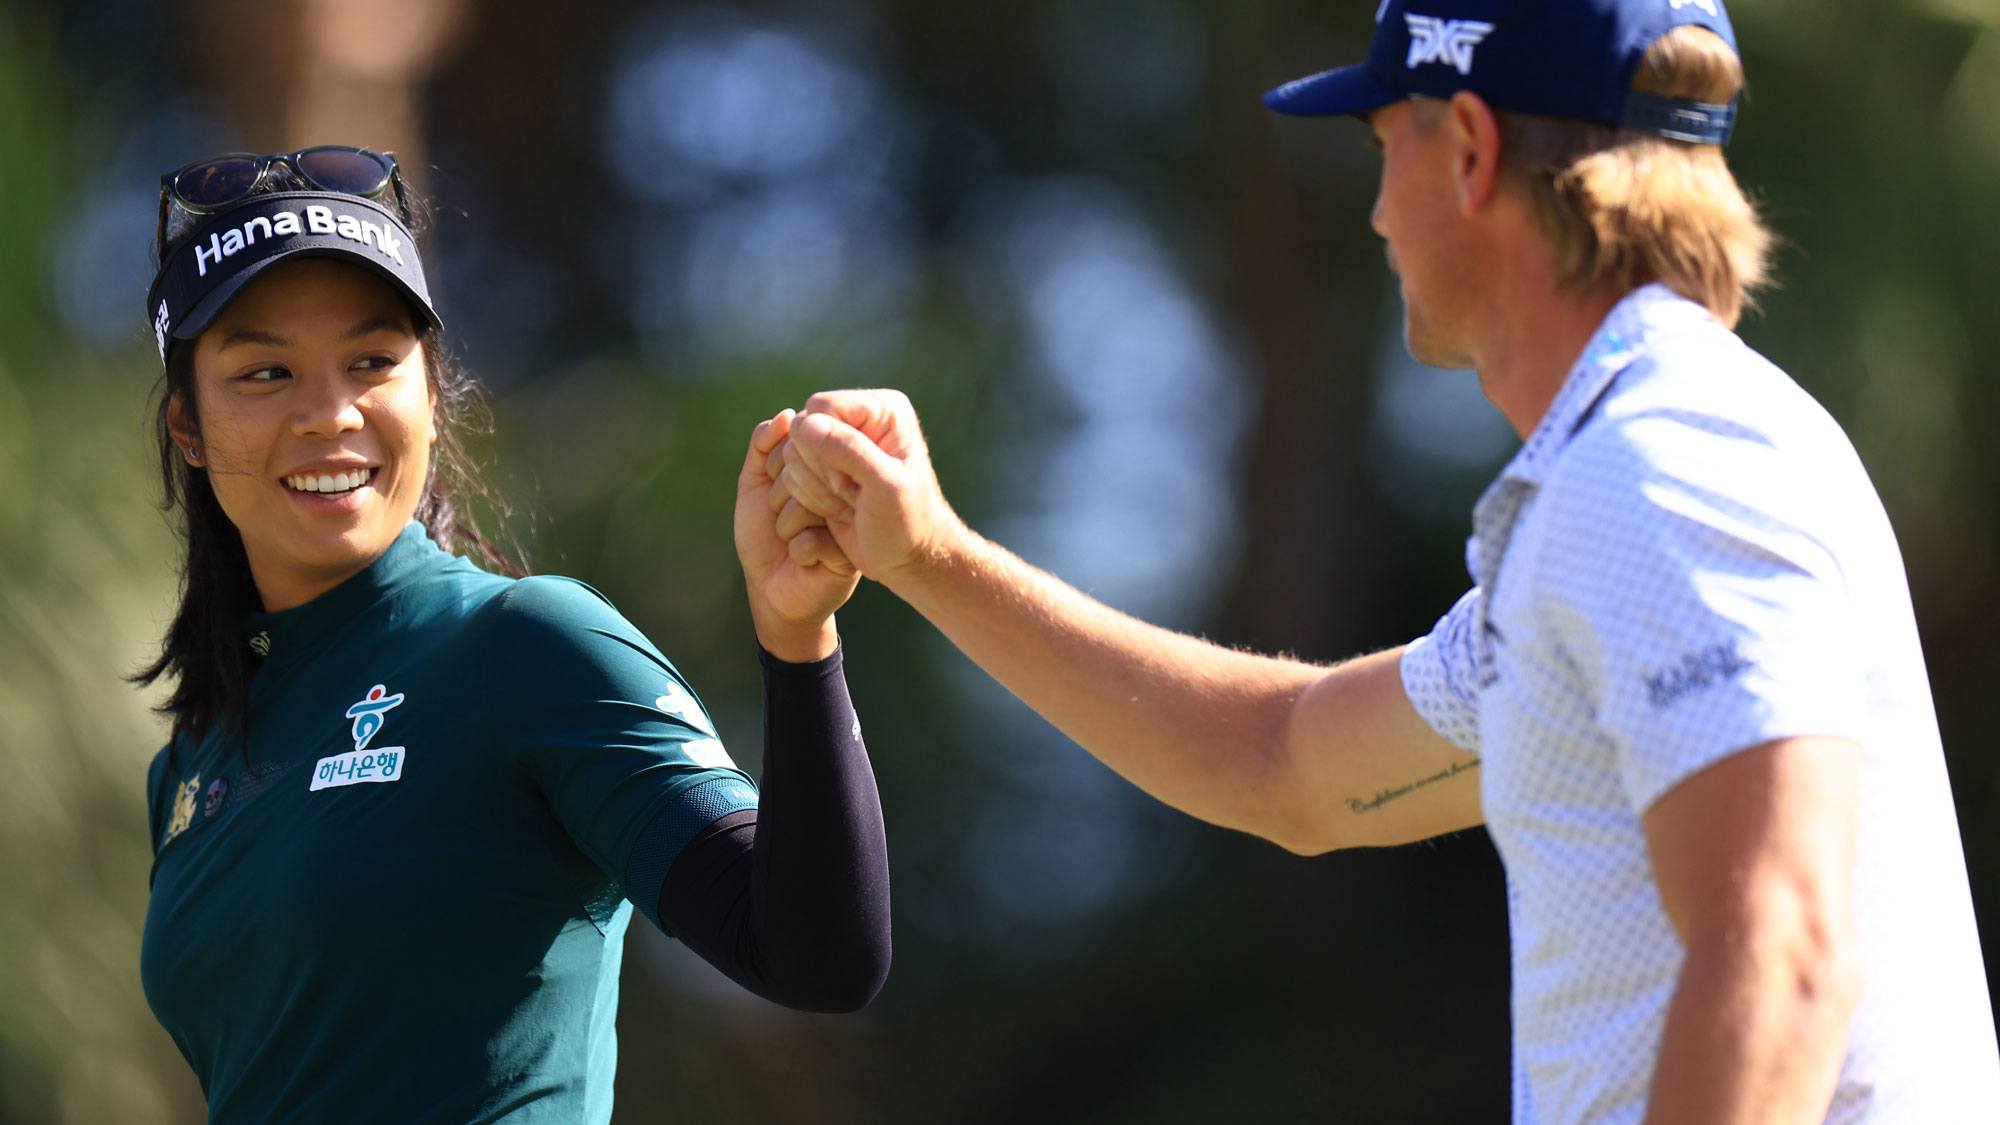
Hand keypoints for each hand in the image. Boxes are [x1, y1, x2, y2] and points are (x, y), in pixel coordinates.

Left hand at [735, 409, 857, 660]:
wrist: (771, 589)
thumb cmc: (762, 536)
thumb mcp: (754, 486)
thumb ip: (762, 448)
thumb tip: (787, 414)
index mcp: (818, 471)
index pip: (799, 443)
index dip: (775, 466)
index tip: (770, 489)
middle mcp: (836, 489)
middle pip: (805, 470)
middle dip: (778, 498)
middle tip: (778, 519)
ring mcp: (846, 519)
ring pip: (809, 504)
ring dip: (785, 526)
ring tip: (790, 540)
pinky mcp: (849, 551)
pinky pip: (813, 539)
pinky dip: (798, 551)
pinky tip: (803, 561)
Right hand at [765, 389, 966, 588]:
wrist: (905, 557)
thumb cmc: (906, 524)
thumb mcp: (884, 488)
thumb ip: (850, 451)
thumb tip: (807, 423)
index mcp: (883, 410)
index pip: (822, 407)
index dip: (823, 446)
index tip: (849, 483)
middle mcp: (860, 418)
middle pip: (802, 427)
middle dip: (818, 469)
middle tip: (852, 495)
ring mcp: (841, 441)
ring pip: (791, 451)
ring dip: (813, 486)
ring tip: (849, 503)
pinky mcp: (825, 464)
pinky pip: (790, 470)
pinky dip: (807, 495)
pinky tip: (838, 508)